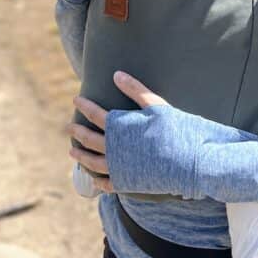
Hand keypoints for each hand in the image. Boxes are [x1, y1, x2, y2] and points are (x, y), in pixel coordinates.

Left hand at [68, 71, 168, 192]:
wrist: (189, 162)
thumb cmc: (175, 130)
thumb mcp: (157, 105)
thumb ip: (135, 90)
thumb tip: (116, 74)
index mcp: (119, 128)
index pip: (95, 114)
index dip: (85, 106)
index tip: (76, 100)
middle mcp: (114, 149)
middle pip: (90, 139)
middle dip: (78, 132)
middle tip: (68, 128)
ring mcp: (119, 168)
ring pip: (93, 163)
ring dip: (81, 158)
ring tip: (72, 153)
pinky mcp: (127, 183)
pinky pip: (107, 184)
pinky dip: (98, 181)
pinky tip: (93, 180)